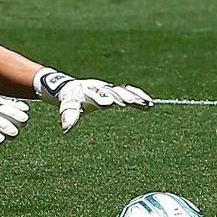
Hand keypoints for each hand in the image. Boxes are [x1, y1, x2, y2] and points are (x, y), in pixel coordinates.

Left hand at [34, 71, 152, 132]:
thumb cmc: (71, 99)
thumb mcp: (68, 106)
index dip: (102, 97)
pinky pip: (130, 93)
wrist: (74, 88)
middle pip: (112, 91)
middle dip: (120, 95)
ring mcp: (109, 89)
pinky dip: (139, 97)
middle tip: (129, 101)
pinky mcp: (116, 92)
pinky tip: (149, 104)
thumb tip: (66, 129)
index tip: (109, 103)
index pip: (94, 93)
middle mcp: (100, 88)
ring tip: (146, 103)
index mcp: (87, 91)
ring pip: (123, 91)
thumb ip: (69, 115)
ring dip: (134, 96)